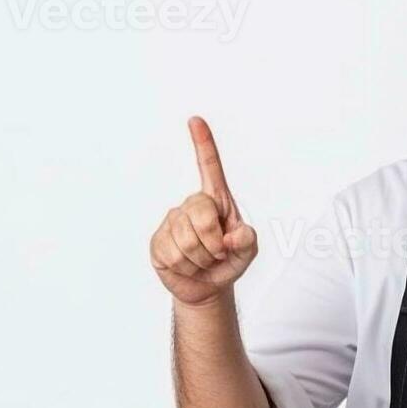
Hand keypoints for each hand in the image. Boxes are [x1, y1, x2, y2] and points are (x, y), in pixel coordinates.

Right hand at [150, 117, 258, 306]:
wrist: (207, 286)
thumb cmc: (229, 261)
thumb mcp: (248, 252)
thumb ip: (248, 241)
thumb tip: (234, 234)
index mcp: (216, 201)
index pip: (210, 168)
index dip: (203, 144)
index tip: (196, 120)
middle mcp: (192, 205)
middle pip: (200, 212)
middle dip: (214, 241)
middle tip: (219, 254)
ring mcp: (173, 221)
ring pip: (186, 239)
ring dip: (202, 259)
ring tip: (204, 261)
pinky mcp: (158, 240)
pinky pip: (174, 254)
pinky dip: (188, 267)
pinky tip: (189, 266)